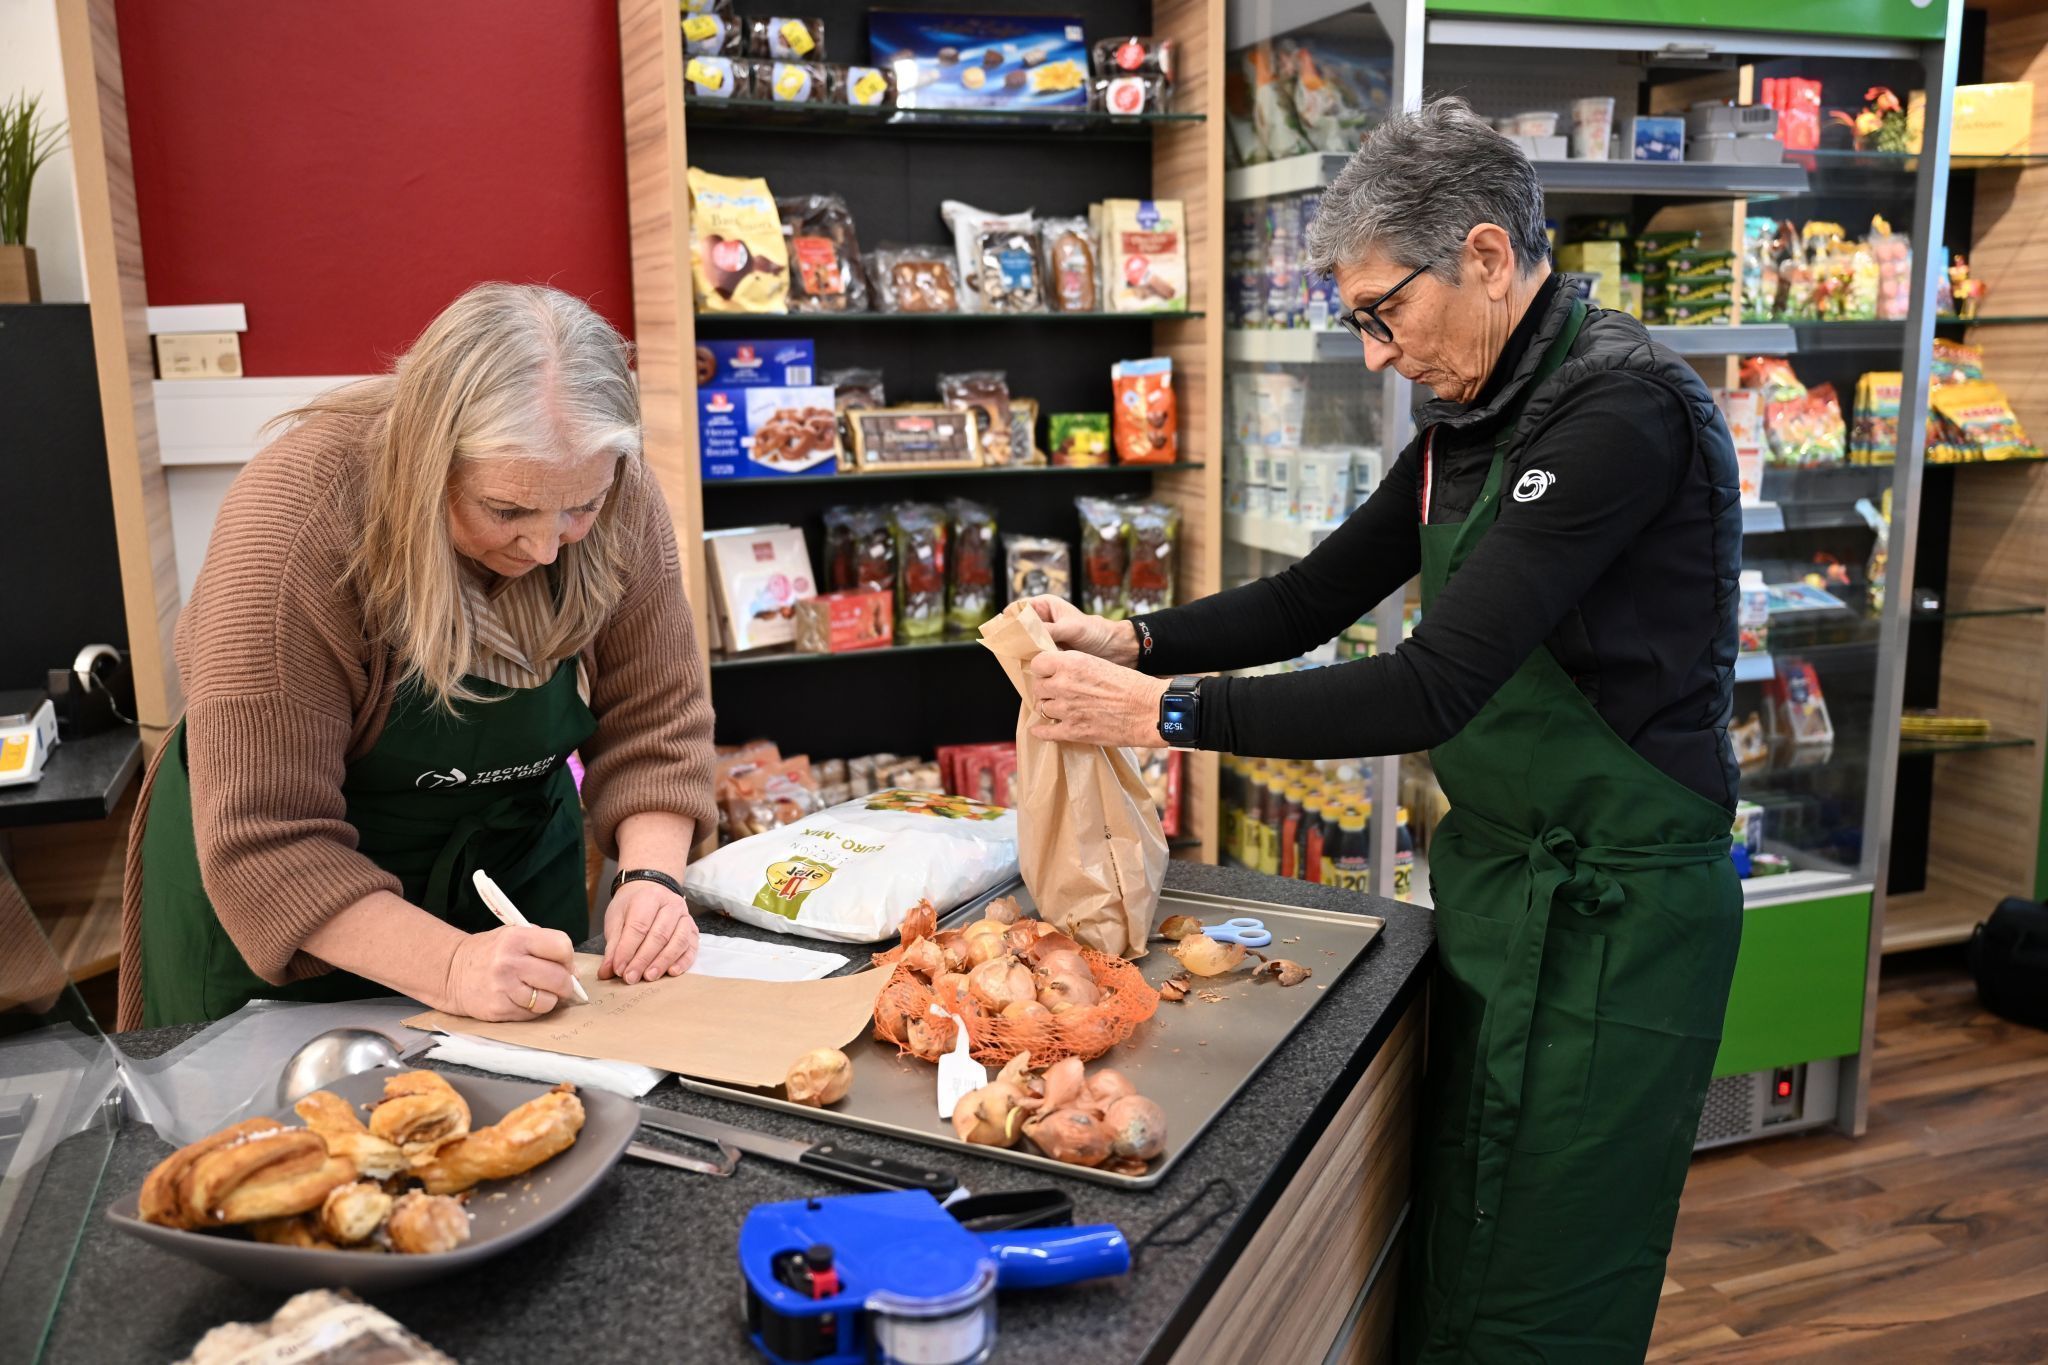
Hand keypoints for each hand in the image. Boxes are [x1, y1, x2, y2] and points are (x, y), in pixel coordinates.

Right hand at [446, 925, 579, 1020]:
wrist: (452, 971)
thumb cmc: (490, 952)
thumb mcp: (513, 935)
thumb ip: (544, 946)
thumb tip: (574, 972)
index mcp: (517, 938)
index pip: (562, 947)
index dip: (568, 958)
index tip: (564, 963)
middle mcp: (509, 962)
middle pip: (559, 978)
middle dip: (565, 984)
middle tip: (558, 983)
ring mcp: (503, 988)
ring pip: (548, 1001)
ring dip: (549, 999)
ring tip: (537, 991)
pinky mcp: (498, 1009)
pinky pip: (531, 1015)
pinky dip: (533, 1010)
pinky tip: (522, 1000)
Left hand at [601, 877, 698, 983]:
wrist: (650, 891)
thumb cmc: (632, 906)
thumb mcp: (616, 919)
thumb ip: (613, 946)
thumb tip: (606, 972)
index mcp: (649, 897)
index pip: (639, 927)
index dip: (628, 950)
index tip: (618, 969)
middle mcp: (671, 904)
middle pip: (659, 936)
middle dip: (643, 960)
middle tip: (631, 978)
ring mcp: (685, 917)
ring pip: (678, 942)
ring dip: (662, 962)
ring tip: (648, 977)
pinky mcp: (693, 930)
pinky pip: (691, 947)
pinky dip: (683, 962)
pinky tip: (672, 972)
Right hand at [1020, 596, 1139, 665]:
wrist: (1114, 650)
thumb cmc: (1095, 632)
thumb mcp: (1072, 628)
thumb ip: (1050, 630)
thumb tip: (1028, 634)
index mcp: (1044, 606)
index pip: (1018, 609)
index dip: (1009, 619)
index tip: (1004, 632)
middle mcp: (1041, 621)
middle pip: (1017, 628)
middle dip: (1014, 639)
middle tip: (1010, 652)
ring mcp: (1044, 638)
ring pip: (1024, 645)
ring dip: (1022, 653)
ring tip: (1021, 662)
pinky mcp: (1048, 654)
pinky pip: (1034, 657)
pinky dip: (1032, 663)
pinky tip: (1031, 670)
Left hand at [1028, 650, 1168, 748]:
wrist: (1148, 710)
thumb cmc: (1130, 685)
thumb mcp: (1098, 663)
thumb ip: (1074, 667)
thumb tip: (1057, 672)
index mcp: (1071, 663)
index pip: (1038, 664)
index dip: (1043, 669)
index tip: (1048, 673)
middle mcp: (1064, 684)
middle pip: (1038, 688)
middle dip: (1046, 690)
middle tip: (1057, 693)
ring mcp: (1066, 709)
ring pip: (1043, 708)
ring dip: (1050, 708)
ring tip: (1061, 709)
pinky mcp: (1073, 731)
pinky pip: (1046, 732)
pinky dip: (1042, 732)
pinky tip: (1041, 730)